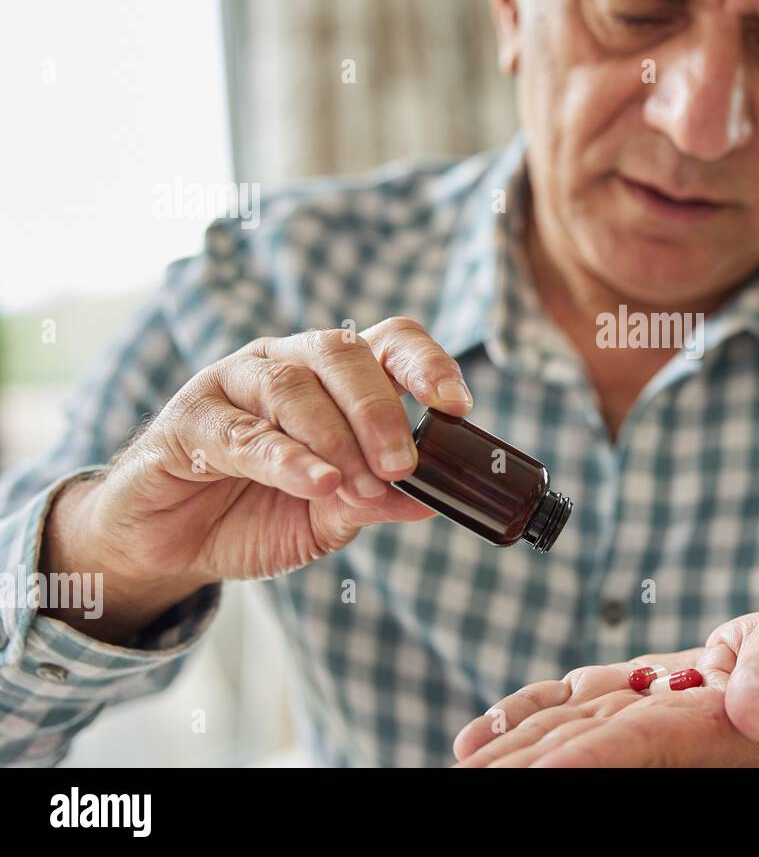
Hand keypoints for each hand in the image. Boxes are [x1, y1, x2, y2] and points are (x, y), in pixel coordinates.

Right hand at [41, 317, 471, 639]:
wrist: (174, 545)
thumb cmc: (258, 513)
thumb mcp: (332, 516)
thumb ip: (377, 502)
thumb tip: (435, 501)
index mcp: (333, 377)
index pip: (389, 343)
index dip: (427, 364)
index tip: (456, 406)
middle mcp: (287, 363)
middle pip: (343, 355)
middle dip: (380, 411)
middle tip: (403, 465)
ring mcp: (234, 383)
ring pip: (294, 387)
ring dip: (335, 440)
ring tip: (358, 486)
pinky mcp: (189, 418)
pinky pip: (242, 430)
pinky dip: (286, 459)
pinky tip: (316, 482)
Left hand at [453, 612, 758, 766]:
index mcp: (698, 727)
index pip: (630, 743)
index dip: (583, 760)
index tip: (537, 776)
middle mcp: (655, 733)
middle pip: (579, 749)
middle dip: (528, 766)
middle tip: (474, 779)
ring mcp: (629, 720)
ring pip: (559, 733)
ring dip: (510, 751)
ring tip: (465, 767)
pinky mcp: (614, 702)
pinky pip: (559, 711)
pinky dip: (516, 718)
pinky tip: (474, 739)